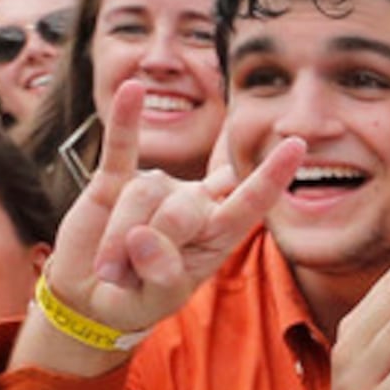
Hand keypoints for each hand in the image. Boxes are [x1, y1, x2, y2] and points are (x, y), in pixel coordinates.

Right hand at [36, 84, 303, 356]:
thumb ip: (160, 274)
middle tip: (127, 277)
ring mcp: (156, 186)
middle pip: (181, 208)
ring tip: (109, 268)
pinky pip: (122, 146)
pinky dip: (126, 121)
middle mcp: (193, 202)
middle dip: (150, 247)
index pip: (250, 201)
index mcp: (218, 233)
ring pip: (143, 195)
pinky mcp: (115, 179)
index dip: (271, 177)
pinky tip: (132, 89)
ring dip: (118, 238)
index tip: (297, 146)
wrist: (93, 295)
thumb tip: (144, 235)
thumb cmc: (138, 297)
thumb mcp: (155, 299)